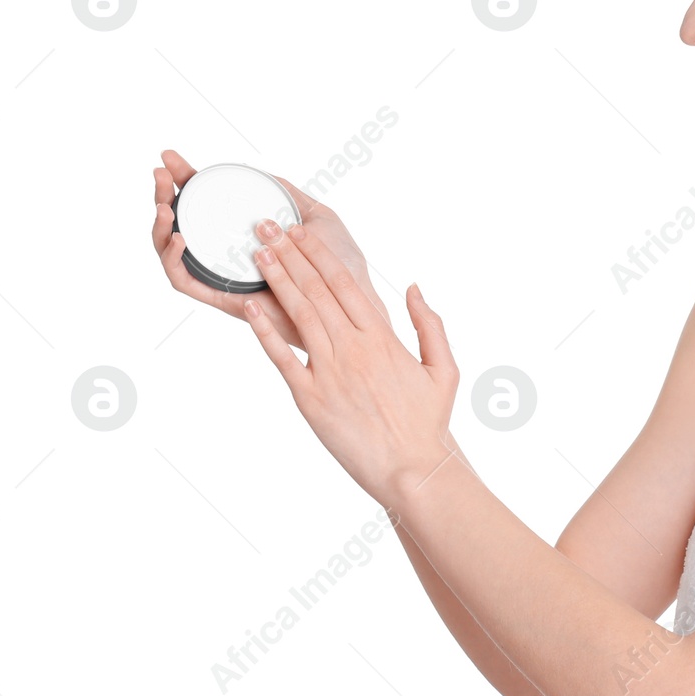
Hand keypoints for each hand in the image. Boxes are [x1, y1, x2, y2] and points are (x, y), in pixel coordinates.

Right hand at [152, 148, 390, 348]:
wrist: (350, 301)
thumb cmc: (340, 265)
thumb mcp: (318, 218)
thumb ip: (291, 195)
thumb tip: (266, 174)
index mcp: (247, 236)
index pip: (207, 206)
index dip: (186, 182)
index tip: (172, 159)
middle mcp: (229, 257)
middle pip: (181, 225)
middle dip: (164, 196)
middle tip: (161, 172)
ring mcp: (223, 279)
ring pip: (174, 254)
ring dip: (160, 227)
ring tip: (164, 205)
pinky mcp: (225, 300)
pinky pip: (187, 283)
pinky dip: (175, 262)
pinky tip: (178, 239)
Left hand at [242, 214, 459, 506]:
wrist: (412, 468)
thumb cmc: (428, 422)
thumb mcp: (444, 368)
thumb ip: (429, 324)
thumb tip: (413, 288)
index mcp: (383, 338)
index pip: (346, 283)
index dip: (319, 254)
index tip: (300, 230)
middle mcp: (353, 349)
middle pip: (316, 291)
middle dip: (290, 255)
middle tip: (266, 227)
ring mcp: (329, 373)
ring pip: (298, 315)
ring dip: (276, 281)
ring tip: (257, 253)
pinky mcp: (310, 400)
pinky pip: (283, 359)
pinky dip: (264, 332)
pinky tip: (251, 307)